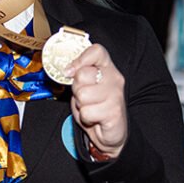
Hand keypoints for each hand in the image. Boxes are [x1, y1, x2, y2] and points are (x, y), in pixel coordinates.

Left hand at [65, 43, 126, 158]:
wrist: (109, 131)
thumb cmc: (95, 106)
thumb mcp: (84, 86)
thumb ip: (77, 74)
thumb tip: (67, 70)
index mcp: (106, 67)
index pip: (96, 51)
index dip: (79, 60)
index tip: (70, 72)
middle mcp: (114, 78)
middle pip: (83, 74)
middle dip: (76, 88)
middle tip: (84, 97)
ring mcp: (116, 94)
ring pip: (82, 95)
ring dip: (81, 105)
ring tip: (90, 107)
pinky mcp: (114, 112)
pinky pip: (86, 112)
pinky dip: (85, 118)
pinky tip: (94, 117)